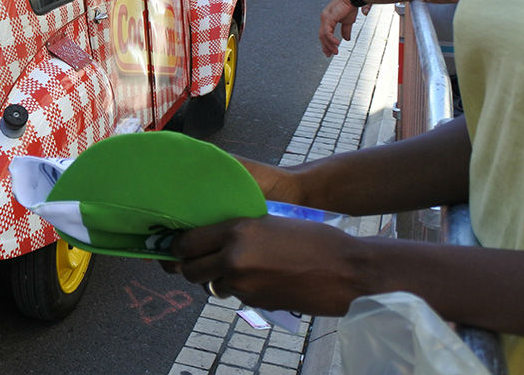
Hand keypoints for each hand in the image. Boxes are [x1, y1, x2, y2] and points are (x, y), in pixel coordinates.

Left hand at [166, 216, 369, 315]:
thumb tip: (210, 238)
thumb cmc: (311, 237)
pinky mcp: (257, 303)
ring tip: (236, 268)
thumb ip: (237, 230)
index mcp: (235, 231)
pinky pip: (236, 295)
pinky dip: (240, 289)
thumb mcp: (267, 221)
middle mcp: (233, 258)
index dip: (177, 246)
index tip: (177, 246)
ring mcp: (244, 284)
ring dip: (216, 279)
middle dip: (189, 267)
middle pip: (189, 270)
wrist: (346, 267)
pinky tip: (261, 278)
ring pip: (211, 285)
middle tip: (197, 261)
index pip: (186, 243)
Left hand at [319, 0, 363, 56]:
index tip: (330, 51)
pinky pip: (327, 32)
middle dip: (325, 46)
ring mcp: (325, 18)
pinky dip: (331, 40)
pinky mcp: (328, 18)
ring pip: (323, 35)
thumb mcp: (348, 22)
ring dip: (329, 45)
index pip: (324, 33)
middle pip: (322, 35)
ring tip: (335, 52)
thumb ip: (346, 30)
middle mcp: (324, 18)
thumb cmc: (350, 6)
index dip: (326, 43)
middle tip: (329, 55)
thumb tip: (346, 39)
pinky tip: (336, 44)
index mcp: (328, 19)